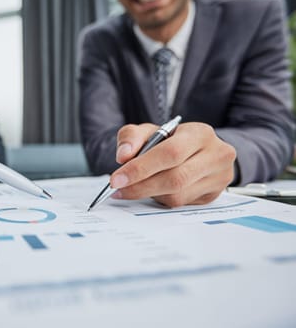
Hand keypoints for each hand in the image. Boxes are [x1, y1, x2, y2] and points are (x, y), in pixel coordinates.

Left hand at [110, 122, 235, 206]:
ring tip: (135, 187)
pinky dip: (162, 199)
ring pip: (178, 195)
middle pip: (175, 178)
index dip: (141, 168)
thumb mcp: (149, 131)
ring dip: (150, 194)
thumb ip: (131, 137)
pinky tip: (153, 191)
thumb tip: (123, 156)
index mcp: (200, 133)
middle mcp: (216, 155)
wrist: (196, 150)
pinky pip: (182, 204)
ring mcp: (219, 177)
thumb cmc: (171, 140)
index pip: (170, 153)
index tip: (117, 179)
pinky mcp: (214, 195)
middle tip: (118, 189)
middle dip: (141, 186)